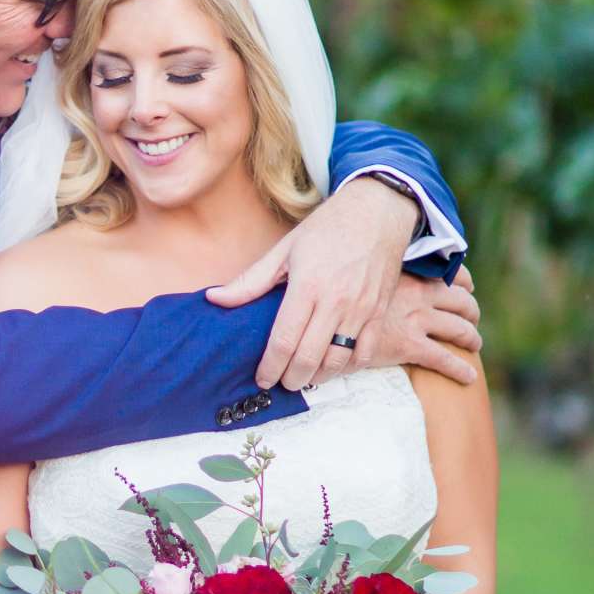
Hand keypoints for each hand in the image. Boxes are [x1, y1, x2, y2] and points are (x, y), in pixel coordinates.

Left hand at [207, 179, 481, 390]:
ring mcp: (361, 309)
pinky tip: (333, 365)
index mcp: (307, 286)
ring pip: (338, 361)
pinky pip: (364, 353)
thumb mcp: (284, 249)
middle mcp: (335, 302)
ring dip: (318, 376)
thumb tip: (214, 299)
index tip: (262, 379)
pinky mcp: (379, 312)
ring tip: (305, 376)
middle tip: (282, 382)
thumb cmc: (327, 228)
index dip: (270, 367)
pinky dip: (347, 367)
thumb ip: (250, 281)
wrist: (378, 212)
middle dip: (291, 379)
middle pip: (309, 358)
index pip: (284, 341)